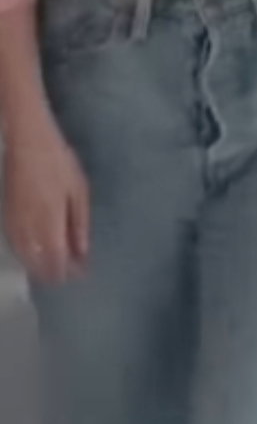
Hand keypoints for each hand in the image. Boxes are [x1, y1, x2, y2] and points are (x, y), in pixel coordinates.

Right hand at [4, 119, 88, 283]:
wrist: (27, 146)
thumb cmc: (59, 166)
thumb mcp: (78, 192)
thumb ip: (79, 225)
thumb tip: (82, 253)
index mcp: (49, 223)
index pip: (56, 260)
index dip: (66, 272)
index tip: (79, 278)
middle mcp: (28, 229)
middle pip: (38, 263)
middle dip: (53, 273)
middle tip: (68, 276)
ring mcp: (13, 224)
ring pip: (25, 256)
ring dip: (39, 266)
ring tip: (54, 270)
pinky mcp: (6, 218)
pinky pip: (15, 245)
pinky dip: (27, 254)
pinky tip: (35, 254)